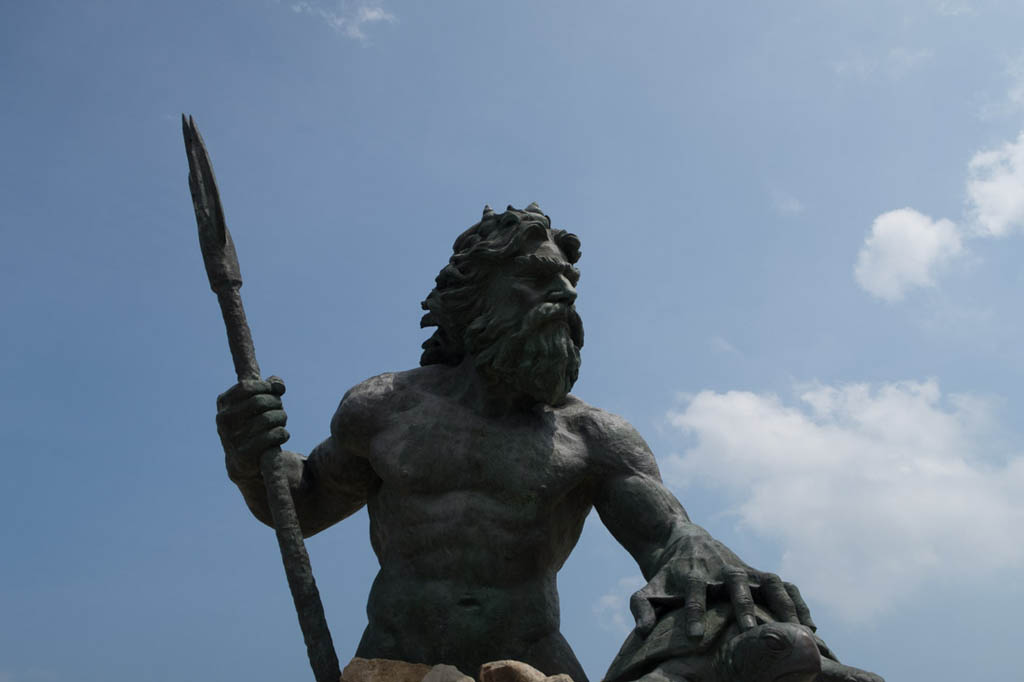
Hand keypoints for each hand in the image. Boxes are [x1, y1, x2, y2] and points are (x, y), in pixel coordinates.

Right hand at [216, 376, 288, 480]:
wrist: (243, 460)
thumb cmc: (252, 424)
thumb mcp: (254, 401)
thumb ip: (266, 385)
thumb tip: (278, 383)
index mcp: (224, 402)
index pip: (246, 387)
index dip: (266, 387)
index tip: (274, 392)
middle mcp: (224, 419)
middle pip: (260, 402)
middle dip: (276, 404)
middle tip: (279, 410)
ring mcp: (232, 437)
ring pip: (268, 419)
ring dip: (281, 418)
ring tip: (280, 422)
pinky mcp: (244, 453)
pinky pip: (272, 435)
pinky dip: (282, 433)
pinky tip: (281, 435)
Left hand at [629, 528, 814, 639]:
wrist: (681, 539)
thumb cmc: (665, 575)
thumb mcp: (647, 588)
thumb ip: (641, 608)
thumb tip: (642, 631)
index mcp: (692, 575)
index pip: (693, 592)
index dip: (694, 612)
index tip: (696, 636)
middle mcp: (720, 570)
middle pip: (734, 583)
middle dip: (742, 605)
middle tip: (750, 630)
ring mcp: (743, 569)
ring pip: (767, 582)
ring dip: (781, 604)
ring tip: (796, 632)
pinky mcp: (757, 572)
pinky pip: (782, 584)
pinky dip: (796, 600)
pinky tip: (808, 624)